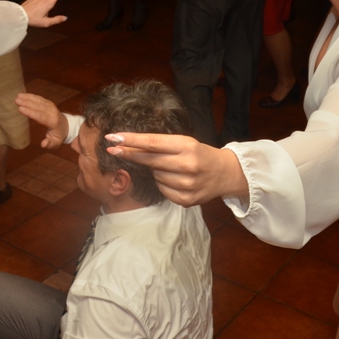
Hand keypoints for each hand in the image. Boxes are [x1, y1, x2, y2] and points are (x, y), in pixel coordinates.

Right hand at [16, 92, 68, 147]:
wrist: (67, 126)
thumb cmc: (58, 136)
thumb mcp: (56, 143)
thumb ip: (50, 144)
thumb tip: (43, 144)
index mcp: (53, 122)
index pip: (40, 116)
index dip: (30, 112)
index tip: (20, 109)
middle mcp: (52, 112)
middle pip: (38, 106)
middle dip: (27, 103)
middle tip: (16, 100)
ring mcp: (51, 106)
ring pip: (39, 100)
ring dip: (28, 98)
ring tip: (18, 96)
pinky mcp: (49, 103)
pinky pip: (39, 98)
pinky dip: (31, 96)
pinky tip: (23, 94)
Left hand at [103, 132, 246, 206]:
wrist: (225, 174)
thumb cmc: (201, 154)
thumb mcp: (186, 143)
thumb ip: (162, 145)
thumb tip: (130, 145)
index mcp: (188, 146)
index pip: (153, 143)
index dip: (131, 141)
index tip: (113, 138)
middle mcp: (188, 165)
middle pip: (149, 160)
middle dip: (129, 154)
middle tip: (113, 149)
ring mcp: (187, 185)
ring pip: (155, 176)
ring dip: (155, 171)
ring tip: (172, 168)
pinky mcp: (186, 200)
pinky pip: (162, 190)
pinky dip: (162, 184)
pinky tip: (174, 180)